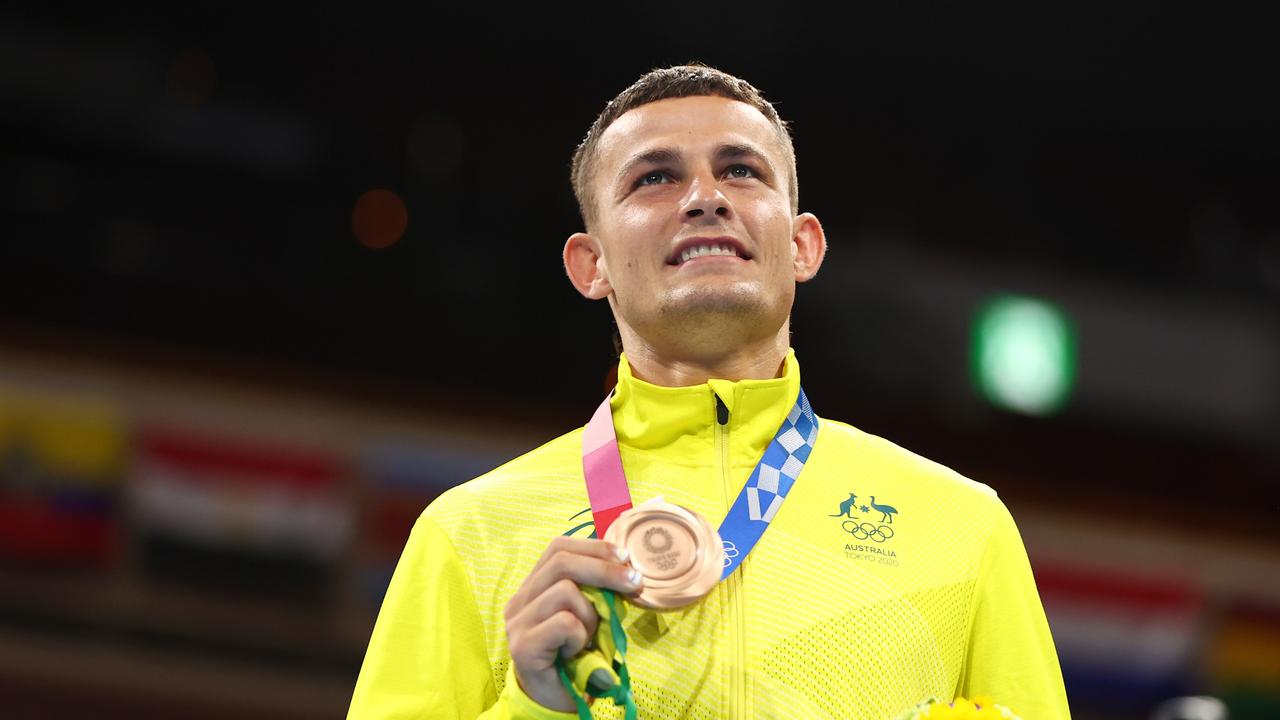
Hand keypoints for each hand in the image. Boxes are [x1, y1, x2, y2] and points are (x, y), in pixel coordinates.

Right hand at [504, 536, 642, 710]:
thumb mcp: (589, 616)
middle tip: (634, 582)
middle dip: (604, 569)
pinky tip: (576, 651)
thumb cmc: (575, 657)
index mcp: (533, 587)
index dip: (593, 547)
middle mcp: (519, 600)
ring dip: (591, 614)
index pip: (558, 548)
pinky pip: (565, 623)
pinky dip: (581, 635)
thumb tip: (626, 568)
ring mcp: (517, 622)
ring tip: (589, 637)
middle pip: (561, 562)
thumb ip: (596, 591)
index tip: (624, 557)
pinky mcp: (523, 645)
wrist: (556, 701)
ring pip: (565, 591)